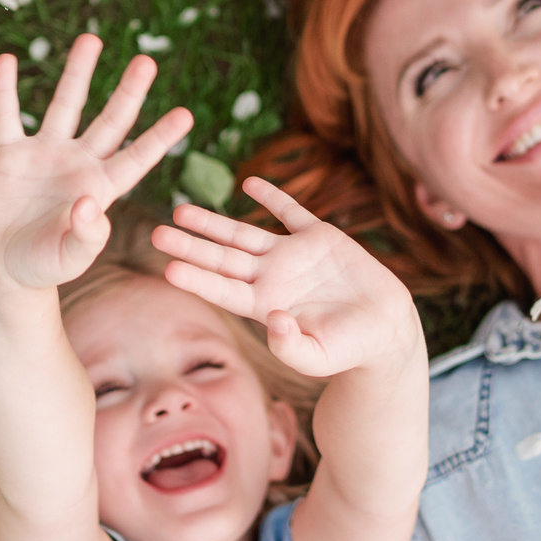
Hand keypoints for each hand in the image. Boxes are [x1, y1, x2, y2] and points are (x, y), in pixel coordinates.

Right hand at [0, 35, 191, 291]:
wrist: (2, 269)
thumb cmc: (42, 268)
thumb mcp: (68, 259)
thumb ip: (85, 237)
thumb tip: (90, 204)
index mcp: (101, 189)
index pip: (137, 157)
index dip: (161, 136)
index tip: (186, 113)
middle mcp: (79, 165)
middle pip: (110, 120)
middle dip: (129, 91)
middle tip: (148, 60)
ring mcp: (45, 156)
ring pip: (65, 106)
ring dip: (77, 73)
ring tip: (91, 39)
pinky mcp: (10, 156)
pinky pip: (7, 117)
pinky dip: (6, 90)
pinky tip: (6, 60)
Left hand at [150, 178, 423, 377]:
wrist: (384, 328)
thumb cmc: (349, 350)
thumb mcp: (318, 356)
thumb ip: (291, 346)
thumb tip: (273, 320)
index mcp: (266, 307)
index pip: (222, 290)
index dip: (196, 279)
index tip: (167, 269)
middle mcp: (271, 278)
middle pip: (222, 258)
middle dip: (189, 245)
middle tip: (155, 232)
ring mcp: (293, 256)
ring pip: (244, 234)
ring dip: (213, 222)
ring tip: (181, 209)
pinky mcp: (319, 238)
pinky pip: (291, 212)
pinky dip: (272, 196)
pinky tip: (249, 184)